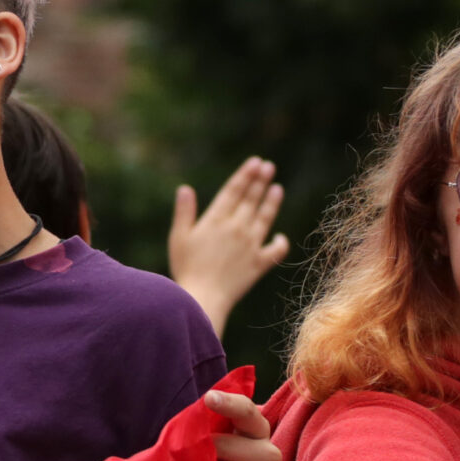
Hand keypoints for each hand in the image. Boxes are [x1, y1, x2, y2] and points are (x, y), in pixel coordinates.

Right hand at [169, 158, 287, 339]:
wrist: (202, 298)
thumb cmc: (185, 268)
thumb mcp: (179, 237)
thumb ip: (184, 212)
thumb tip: (185, 188)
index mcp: (216, 220)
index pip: (234, 191)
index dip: (245, 175)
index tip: (255, 162)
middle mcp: (237, 228)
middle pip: (251, 199)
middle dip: (260, 181)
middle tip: (269, 166)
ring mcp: (251, 245)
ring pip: (265, 217)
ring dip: (272, 202)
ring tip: (277, 188)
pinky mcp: (259, 263)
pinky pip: (276, 250)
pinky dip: (280, 242)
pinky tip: (280, 236)